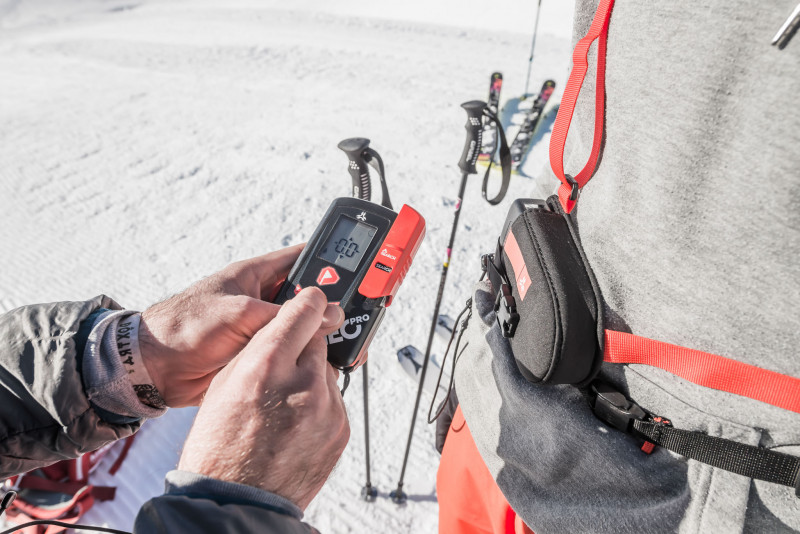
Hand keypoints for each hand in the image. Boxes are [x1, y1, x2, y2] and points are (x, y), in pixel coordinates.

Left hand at [138, 244, 343, 406]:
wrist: (154, 369)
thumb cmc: (184, 328)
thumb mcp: (239, 313)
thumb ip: (283, 315)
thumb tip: (326, 315)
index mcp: (257, 275)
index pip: (303, 258)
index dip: (330, 261)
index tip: (360, 265)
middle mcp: (263, 299)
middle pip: (310, 297)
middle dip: (333, 305)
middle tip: (359, 314)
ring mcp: (263, 328)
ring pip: (304, 328)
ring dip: (321, 335)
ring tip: (346, 342)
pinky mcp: (261, 354)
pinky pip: (292, 352)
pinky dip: (306, 357)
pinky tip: (322, 364)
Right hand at [177, 287, 349, 509]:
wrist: (237, 500)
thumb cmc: (220, 445)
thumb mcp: (225, 383)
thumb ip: (261, 347)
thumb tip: (287, 325)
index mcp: (267, 365)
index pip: (305, 310)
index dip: (308, 302)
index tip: (313, 299)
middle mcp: (302, 383)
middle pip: (318, 340)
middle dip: (302, 347)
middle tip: (283, 368)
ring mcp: (326, 409)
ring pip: (326, 371)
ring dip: (310, 378)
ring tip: (283, 405)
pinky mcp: (340, 429)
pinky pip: (333, 400)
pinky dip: (318, 405)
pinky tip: (295, 423)